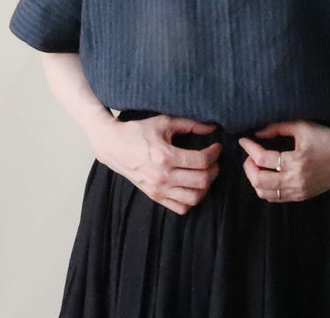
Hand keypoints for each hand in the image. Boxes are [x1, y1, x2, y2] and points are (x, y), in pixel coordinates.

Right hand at [90, 113, 221, 214]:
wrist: (113, 146)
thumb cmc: (138, 131)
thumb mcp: (164, 122)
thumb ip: (190, 124)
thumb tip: (212, 128)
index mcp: (164, 156)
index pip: (200, 161)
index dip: (214, 154)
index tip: (216, 147)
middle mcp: (162, 176)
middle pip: (201, 181)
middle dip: (214, 169)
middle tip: (214, 160)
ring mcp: (157, 189)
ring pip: (194, 198)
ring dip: (206, 186)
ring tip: (205, 173)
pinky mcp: (154, 196)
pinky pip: (180, 208)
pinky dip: (192, 200)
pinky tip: (193, 186)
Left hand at [238, 119, 329, 202]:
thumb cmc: (328, 138)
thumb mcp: (303, 127)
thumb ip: (278, 127)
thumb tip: (257, 132)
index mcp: (297, 161)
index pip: (263, 159)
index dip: (249, 148)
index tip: (244, 140)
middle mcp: (297, 179)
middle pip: (259, 181)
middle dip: (248, 167)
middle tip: (249, 155)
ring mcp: (299, 191)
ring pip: (264, 193)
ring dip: (255, 179)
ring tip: (256, 165)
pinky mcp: (302, 196)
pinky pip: (275, 198)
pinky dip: (265, 188)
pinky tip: (267, 175)